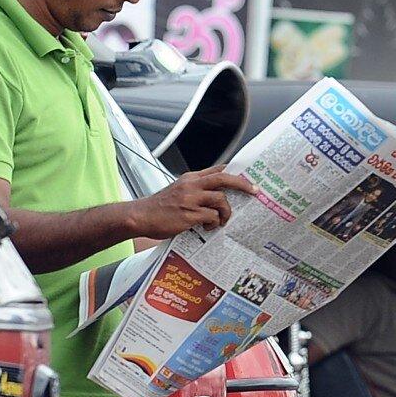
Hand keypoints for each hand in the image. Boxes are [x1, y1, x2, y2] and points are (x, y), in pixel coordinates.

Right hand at [129, 165, 257, 239]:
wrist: (140, 216)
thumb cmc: (159, 207)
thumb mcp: (178, 191)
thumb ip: (195, 190)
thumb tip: (217, 196)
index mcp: (190, 178)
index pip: (217, 169)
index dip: (235, 171)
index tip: (248, 176)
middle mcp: (192, 185)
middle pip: (224, 178)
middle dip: (243, 183)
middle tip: (254, 191)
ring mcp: (191, 199)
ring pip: (221, 199)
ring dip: (226, 212)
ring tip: (221, 221)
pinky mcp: (189, 214)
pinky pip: (212, 216)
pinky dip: (214, 223)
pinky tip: (207, 227)